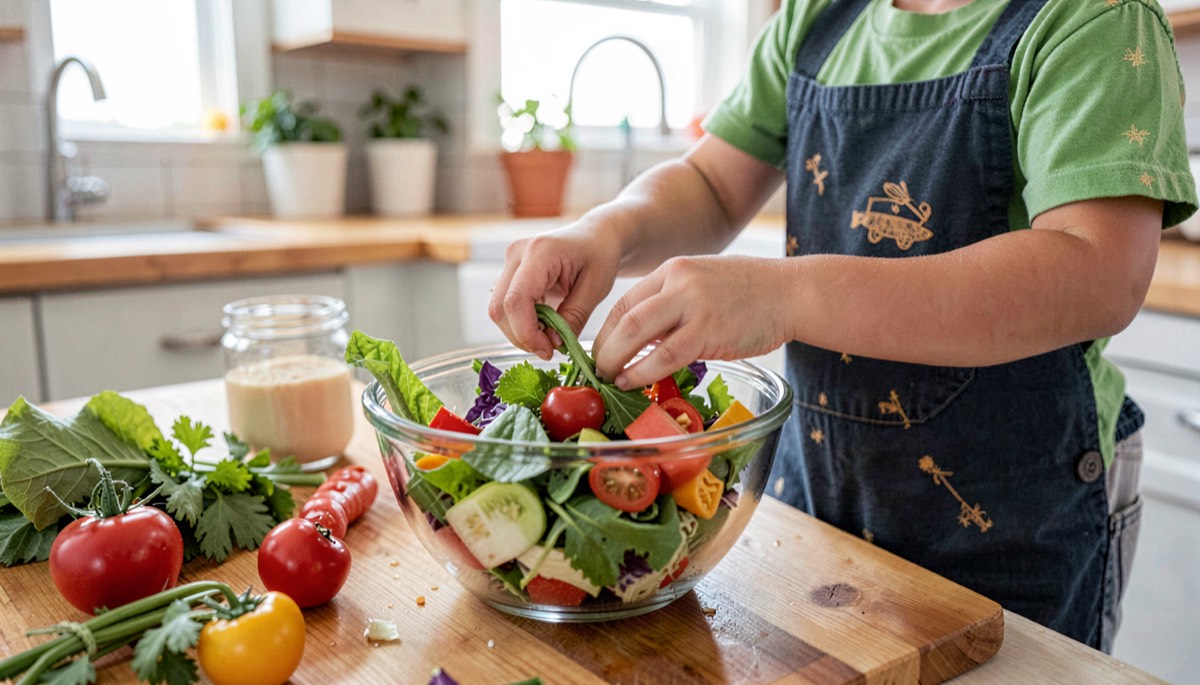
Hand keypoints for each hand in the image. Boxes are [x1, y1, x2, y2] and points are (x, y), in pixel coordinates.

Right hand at [488, 224, 621, 359]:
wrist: (596, 236)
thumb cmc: (599, 255)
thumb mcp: (596, 288)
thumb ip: (573, 317)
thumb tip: (552, 344)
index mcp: (539, 252)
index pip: (515, 301)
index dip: (526, 333)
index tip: (548, 351)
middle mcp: (516, 253)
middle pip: (500, 308)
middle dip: (521, 336)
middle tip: (549, 349)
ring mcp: (509, 262)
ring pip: (498, 309)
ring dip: (520, 330)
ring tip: (549, 335)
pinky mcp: (509, 272)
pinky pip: (505, 305)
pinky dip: (521, 321)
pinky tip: (543, 323)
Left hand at [593, 255, 787, 387]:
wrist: (792, 292)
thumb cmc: (751, 294)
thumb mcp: (704, 285)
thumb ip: (674, 306)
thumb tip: (645, 340)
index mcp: (672, 270)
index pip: (624, 303)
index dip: (605, 333)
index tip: (599, 355)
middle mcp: (678, 282)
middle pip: (624, 319)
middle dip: (604, 350)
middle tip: (598, 373)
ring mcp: (693, 305)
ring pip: (636, 335)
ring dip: (616, 362)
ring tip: (610, 381)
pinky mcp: (708, 330)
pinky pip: (664, 355)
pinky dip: (642, 371)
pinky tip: (633, 382)